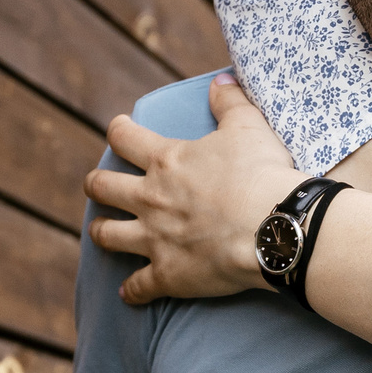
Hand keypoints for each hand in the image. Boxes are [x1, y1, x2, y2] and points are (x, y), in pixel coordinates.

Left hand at [85, 77, 304, 304]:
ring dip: (101, 232)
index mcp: (166, 161)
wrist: (275, 228)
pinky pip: (139, 287)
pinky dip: (132, 291)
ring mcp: (154, 238)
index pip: (124, 138)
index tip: (118, 129)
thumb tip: (220, 79)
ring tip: (101, 232)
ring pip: (107, 235)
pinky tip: (127, 293)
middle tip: (98, 184)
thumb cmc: (262, 173)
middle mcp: (150, 198)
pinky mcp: (168, 274)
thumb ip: (230, 101)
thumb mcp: (248, 126)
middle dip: (96, 184)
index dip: (117, 130)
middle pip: (102, 187)